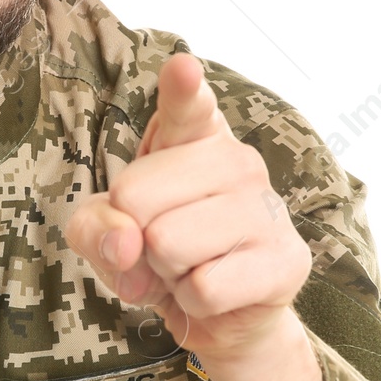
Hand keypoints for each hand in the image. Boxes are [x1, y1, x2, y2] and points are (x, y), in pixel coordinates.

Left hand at [65, 54, 312, 367]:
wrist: (215, 313)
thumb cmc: (156, 252)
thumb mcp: (104, 231)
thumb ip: (94, 226)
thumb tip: (127, 242)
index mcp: (193, 136)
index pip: (187, 106)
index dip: (183, 89)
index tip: (183, 68)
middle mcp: (236, 159)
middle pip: (135, 198)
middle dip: (133, 237)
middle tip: (163, 244)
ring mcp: (267, 207)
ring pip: (168, 245)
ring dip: (164, 272)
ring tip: (189, 265)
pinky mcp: (286, 260)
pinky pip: (202, 288)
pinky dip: (191, 302)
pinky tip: (214, 291)